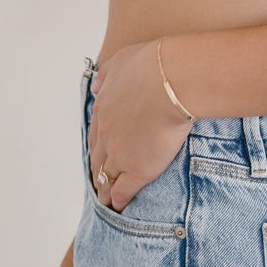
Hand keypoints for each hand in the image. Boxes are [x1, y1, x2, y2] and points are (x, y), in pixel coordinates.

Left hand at [88, 37, 192, 212]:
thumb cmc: (153, 65)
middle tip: (101, 179)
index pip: (97, 134)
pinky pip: (122, 192)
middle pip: (98, 159)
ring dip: (105, 189)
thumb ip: (108, 74)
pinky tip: (120, 206)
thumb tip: (96, 86)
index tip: (101, 153)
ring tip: (107, 199)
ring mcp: (119, 154)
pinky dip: (119, 200)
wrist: (170, 81)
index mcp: (104, 109)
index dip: (99, 145)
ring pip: (106, 178)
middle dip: (98, 170)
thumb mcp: (122, 60)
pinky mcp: (137, 170)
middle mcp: (106, 135)